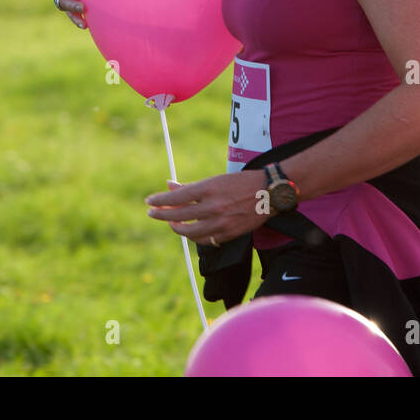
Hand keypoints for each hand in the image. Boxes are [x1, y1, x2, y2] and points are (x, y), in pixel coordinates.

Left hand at [145, 172, 270, 244]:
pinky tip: (190, 230)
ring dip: (176, 227)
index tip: (150, 202)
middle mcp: (214, 206)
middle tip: (152, 213)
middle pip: (180, 216)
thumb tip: (169, 185)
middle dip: (162, 215)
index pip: (178, 197)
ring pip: (190, 231)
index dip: (161, 201)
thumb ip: (192, 187)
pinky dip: (194, 236)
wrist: (269, 192)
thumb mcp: (215, 180)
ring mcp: (222, 222)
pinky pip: (205, 239)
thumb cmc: (241, 182)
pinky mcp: (229, 234)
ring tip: (171, 222)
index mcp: (210, 189)